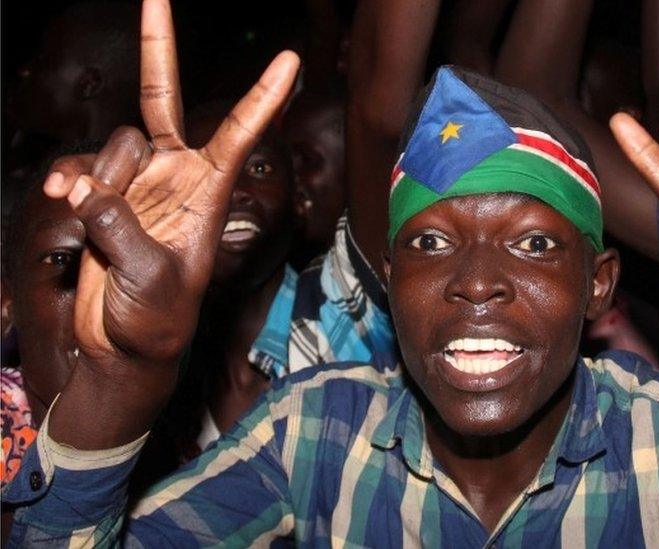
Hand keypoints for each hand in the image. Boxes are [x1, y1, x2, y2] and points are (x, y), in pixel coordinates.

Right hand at [43, 0, 298, 447]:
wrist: (123, 347)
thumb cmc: (156, 321)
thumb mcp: (152, 278)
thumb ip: (120, 228)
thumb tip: (89, 189)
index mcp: (210, 192)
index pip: (240, 131)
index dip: (262, 95)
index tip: (292, 60)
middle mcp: (176, 176)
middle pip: (162, 100)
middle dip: (157, 47)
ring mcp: (139, 183)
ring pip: (111, 142)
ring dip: (94, 170)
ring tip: (87, 210)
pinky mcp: (105, 196)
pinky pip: (82, 166)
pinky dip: (72, 177)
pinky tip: (67, 199)